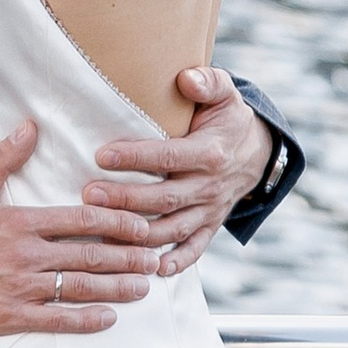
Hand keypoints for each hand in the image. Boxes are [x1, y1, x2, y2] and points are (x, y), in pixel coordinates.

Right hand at [0, 119, 155, 338]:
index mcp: (21, 222)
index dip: (116, 222)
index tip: (140, 226)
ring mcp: (22, 288)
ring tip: (143, 286)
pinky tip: (109, 318)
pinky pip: (58, 321)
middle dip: (127, 257)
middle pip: (89, 256)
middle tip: (155, 258)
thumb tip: (29, 127)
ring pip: (81, 288)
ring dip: (116, 288)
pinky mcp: (13, 316)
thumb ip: (4, 158)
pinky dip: (87, 320)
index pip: (81, 219)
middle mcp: (28, 255)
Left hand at [82, 70, 272, 276]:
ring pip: (172, 227)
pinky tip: (152, 268)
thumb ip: (206, 81)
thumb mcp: (224, 92)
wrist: (258, 151)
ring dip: (139, 233)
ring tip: (103, 230)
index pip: (167, 156)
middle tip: (89, 196)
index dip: (135, 158)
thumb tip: (185, 78)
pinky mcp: (210, 226)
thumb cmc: (227, 117)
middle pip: (164, 197)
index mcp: (209, 152)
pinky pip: (194, 249)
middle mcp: (210, 185)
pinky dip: (176, 261)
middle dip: (126, 199)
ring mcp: (210, 210)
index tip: (101, 155)